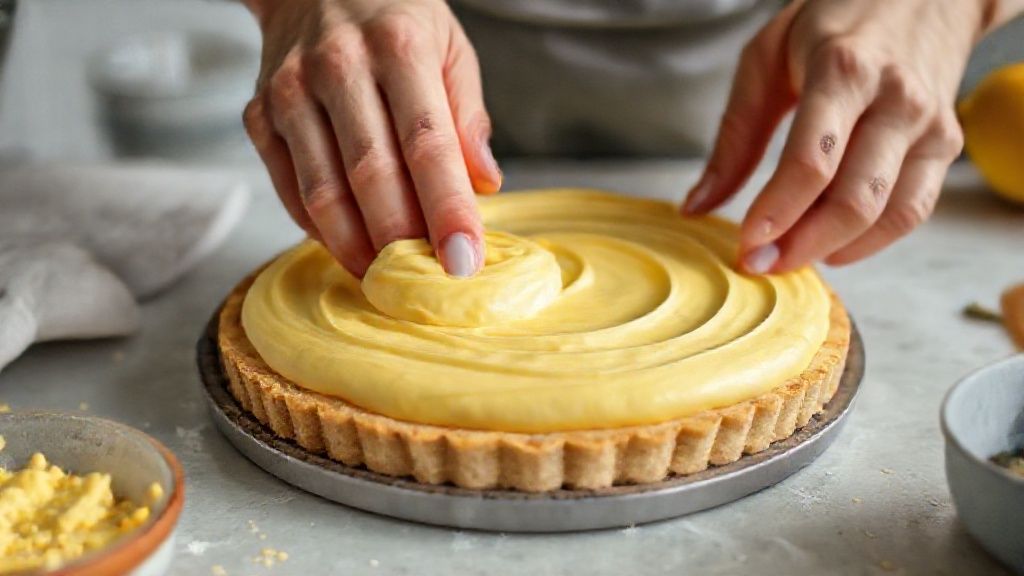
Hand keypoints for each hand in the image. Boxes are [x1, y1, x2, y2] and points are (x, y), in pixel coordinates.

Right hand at [241, 0, 500, 276]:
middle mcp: (338, 67)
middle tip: (428, 283)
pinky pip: (289, 190)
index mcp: (398, 47)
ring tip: (388, 278)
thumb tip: (485, 184)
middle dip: (402, 241)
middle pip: (371, 175)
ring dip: (358, 248)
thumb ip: (467, 114)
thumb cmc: (393, 19)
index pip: (427, 144)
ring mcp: (290, 92)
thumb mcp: (449, 46)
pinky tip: (349, 246)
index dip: (447, 210)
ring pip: (323, 192)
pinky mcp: (259, 115)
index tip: (464, 261)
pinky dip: (320, 229)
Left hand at [683, 0, 989, 273]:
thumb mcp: (766, 59)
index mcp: (843, 70)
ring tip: (789, 259)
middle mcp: (895, 99)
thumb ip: (734, 135)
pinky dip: (872, 242)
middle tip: (760, 265)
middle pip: (854, 199)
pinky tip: (833, 248)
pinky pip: (913, 210)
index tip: (745, 244)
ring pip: (888, 213)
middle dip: (802, 244)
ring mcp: (927, 124)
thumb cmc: (835, 23)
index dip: (777, 212)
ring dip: (834, 250)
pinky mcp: (944, 145)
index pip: (812, 161)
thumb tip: (697, 206)